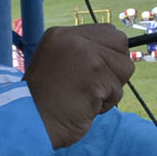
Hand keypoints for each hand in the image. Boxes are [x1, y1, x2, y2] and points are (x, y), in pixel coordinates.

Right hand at [26, 24, 135, 148]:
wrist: (31, 123)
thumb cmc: (48, 100)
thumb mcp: (60, 64)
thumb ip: (85, 53)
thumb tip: (121, 54)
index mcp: (62, 34)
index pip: (109, 32)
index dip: (109, 55)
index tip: (92, 73)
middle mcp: (73, 39)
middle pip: (121, 45)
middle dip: (114, 69)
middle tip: (90, 85)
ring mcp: (85, 56)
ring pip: (125, 67)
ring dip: (110, 89)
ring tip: (85, 96)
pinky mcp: (95, 77)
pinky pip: (117, 91)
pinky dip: (105, 104)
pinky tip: (84, 107)